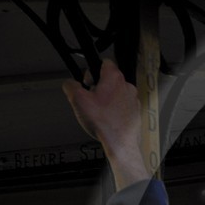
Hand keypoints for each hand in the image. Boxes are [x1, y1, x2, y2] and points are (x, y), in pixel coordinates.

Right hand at [63, 59, 151, 189]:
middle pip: (109, 78)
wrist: (120, 143)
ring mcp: (133, 99)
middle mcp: (127, 85)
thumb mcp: (77, 100)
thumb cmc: (103, 122)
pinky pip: (123, 105)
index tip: (87, 81)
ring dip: (107, 98)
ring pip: (116, 92)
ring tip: (99, 112)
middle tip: (91, 99)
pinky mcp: (135, 111)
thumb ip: (70, 86)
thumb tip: (69, 83)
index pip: (104, 62)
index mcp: (114, 78)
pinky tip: (108, 119)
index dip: (92, 70)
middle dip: (98, 86)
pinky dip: (115, 109)